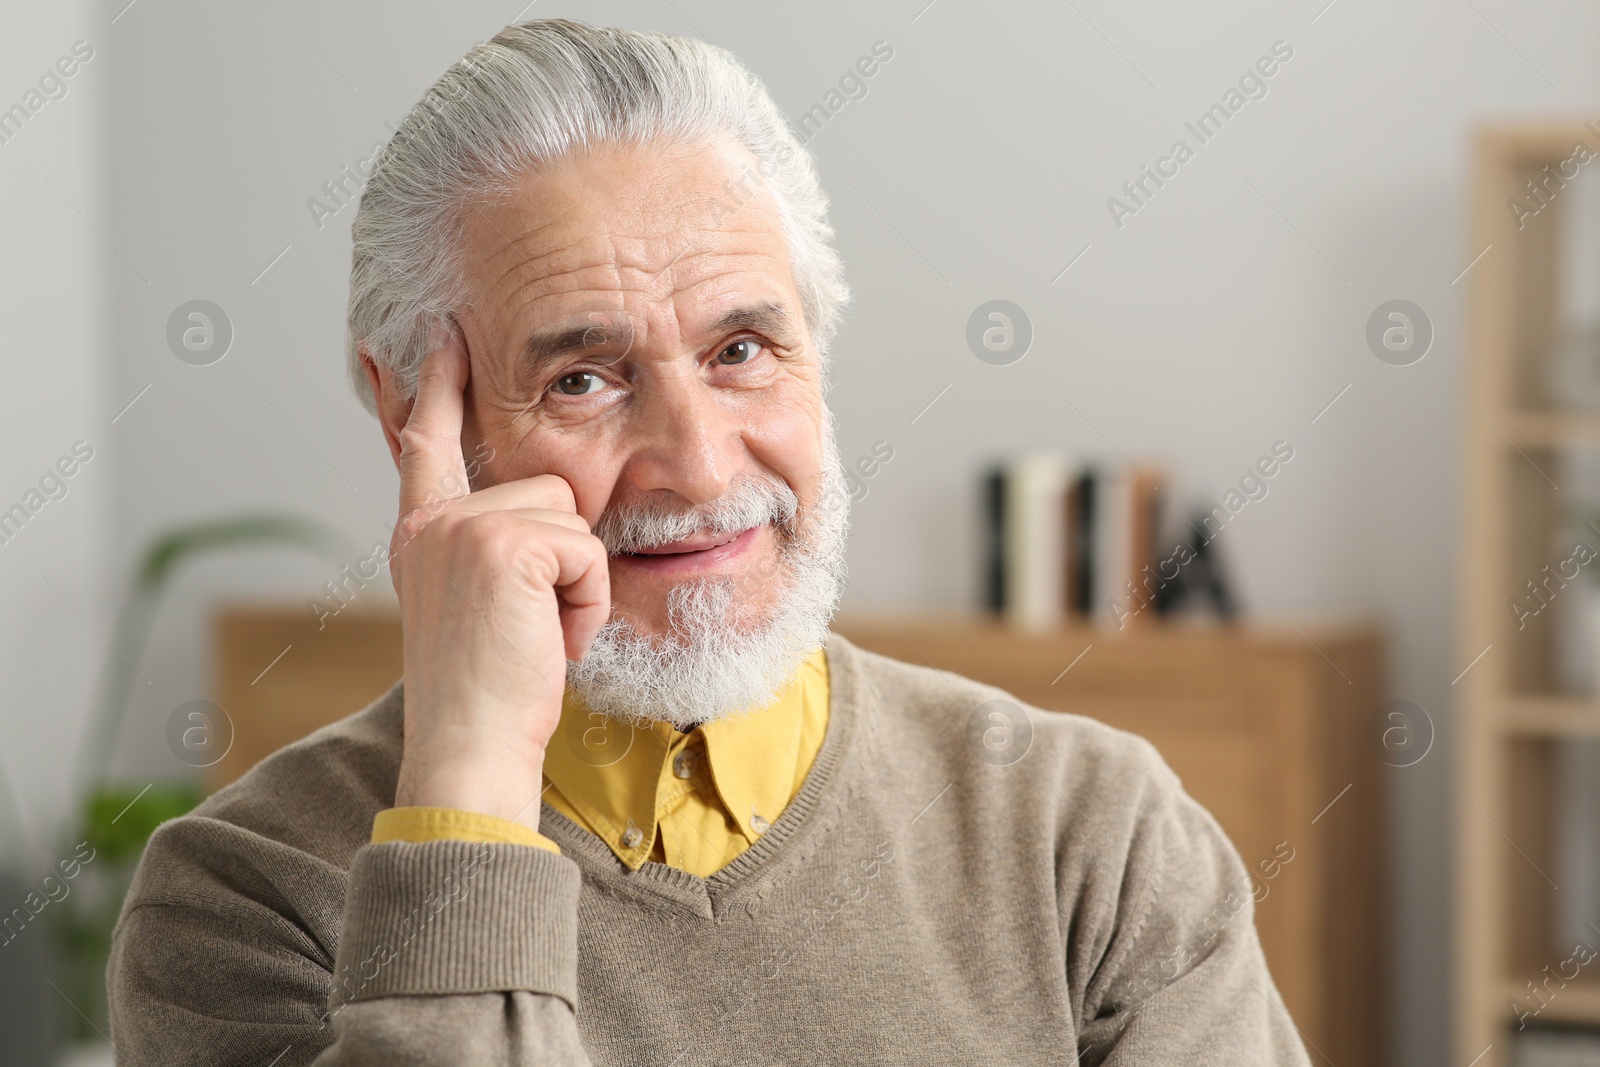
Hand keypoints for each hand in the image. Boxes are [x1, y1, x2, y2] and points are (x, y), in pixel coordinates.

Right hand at [386, 324, 609, 834]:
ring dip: (577, 584)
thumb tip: (541, 505)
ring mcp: (463, 528)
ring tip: (539, 634)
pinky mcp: (502, 543)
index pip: (428, 442)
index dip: (439, 386)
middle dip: (563, 559)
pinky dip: (586, 602)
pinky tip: (551, 641)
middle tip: (532, 626)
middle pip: (546, 487)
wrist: (470, 747)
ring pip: (572, 516)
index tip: (444, 330)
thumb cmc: (489, 692)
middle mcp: (432, 522)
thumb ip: (489, 549)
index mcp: (421, 533)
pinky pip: (586, 550)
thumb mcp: (477, 606)